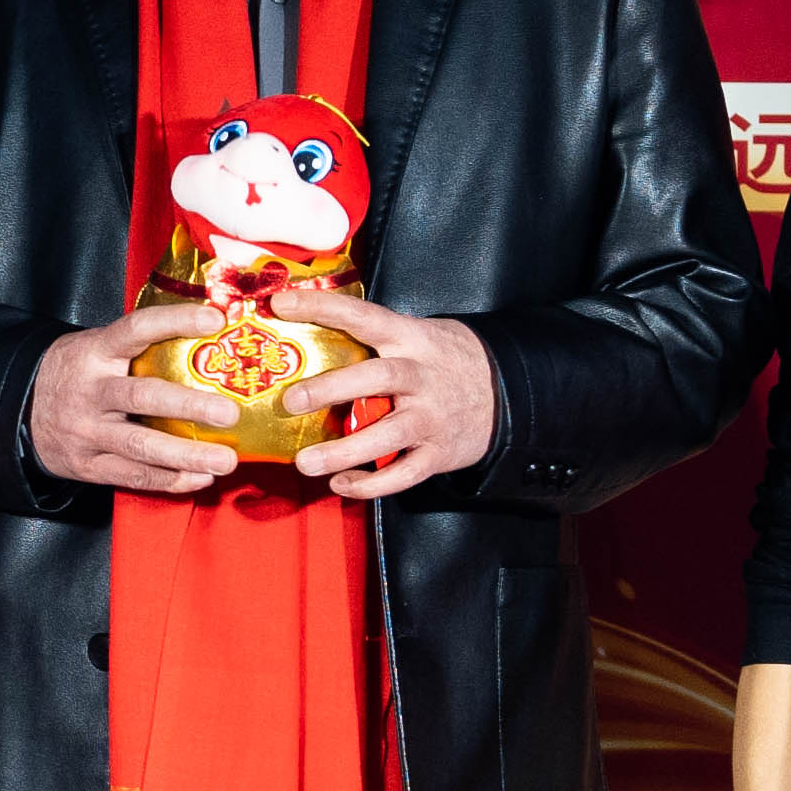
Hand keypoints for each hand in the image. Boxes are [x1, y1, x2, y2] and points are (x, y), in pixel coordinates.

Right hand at [27, 314, 245, 495]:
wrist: (18, 407)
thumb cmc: (76, 373)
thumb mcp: (95, 346)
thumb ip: (140, 344)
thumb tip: (211, 331)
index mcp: (95, 352)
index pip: (137, 329)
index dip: (176, 321)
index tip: (215, 319)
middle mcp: (91, 391)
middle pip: (143, 398)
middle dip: (190, 407)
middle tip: (229, 414)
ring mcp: (88, 432)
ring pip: (141, 447)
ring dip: (188, 456)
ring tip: (225, 461)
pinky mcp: (88, 465)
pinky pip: (134, 476)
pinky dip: (171, 480)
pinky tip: (200, 478)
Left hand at [269, 289, 495, 501]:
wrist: (508, 392)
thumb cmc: (446, 361)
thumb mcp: (419, 334)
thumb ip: (375, 337)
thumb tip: (306, 330)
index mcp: (411, 339)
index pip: (364, 316)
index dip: (322, 308)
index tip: (282, 305)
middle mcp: (421, 377)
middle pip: (377, 378)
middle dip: (332, 389)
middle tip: (291, 402)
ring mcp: (432, 417)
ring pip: (388, 434)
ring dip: (345, 450)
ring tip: (306, 462)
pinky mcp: (439, 453)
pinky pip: (404, 473)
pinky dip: (372, 484)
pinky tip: (342, 484)